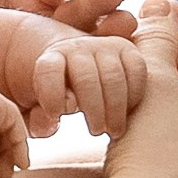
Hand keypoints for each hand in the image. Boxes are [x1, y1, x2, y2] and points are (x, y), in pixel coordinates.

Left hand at [26, 28, 148, 138]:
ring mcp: (104, 46)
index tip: (57, 117)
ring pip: (113, 76)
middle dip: (92, 109)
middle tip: (95, 132)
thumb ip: (40, 119)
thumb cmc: (58, 96)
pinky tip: (128, 112)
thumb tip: (52, 119)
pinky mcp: (127, 50)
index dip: (52, 96)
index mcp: (50, 59)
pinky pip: (136, 69)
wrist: (79, 67)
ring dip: (115, 108)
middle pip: (86, 78)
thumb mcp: (41, 109)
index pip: (48, 71)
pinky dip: (135, 94)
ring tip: (113, 130)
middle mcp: (76, 47)